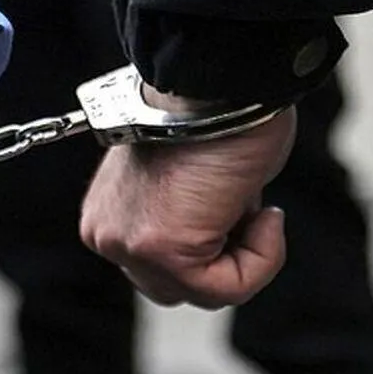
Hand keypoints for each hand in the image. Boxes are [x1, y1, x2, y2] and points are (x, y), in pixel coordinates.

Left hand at [79, 87, 296, 308]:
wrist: (218, 81)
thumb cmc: (217, 112)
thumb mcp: (190, 181)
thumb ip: (187, 216)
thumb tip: (217, 233)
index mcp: (107, 214)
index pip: (157, 266)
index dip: (212, 243)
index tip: (238, 200)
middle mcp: (107, 233)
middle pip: (172, 286)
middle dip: (219, 255)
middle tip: (248, 207)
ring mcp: (129, 244)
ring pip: (201, 292)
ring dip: (247, 256)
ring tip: (255, 205)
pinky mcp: (162, 249)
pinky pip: (225, 289)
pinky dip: (261, 260)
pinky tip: (265, 215)